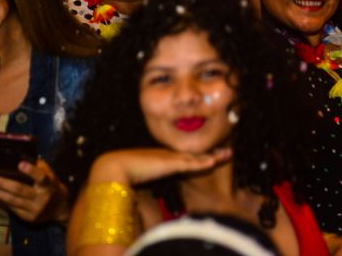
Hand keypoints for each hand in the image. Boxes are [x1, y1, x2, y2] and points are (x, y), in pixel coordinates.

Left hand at [0, 158, 68, 223]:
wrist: (60, 207)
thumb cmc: (51, 185)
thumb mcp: (50, 174)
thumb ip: (38, 166)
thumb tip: (20, 156)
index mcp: (49, 185)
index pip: (41, 177)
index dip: (31, 171)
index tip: (20, 164)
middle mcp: (42, 198)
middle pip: (20, 190)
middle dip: (3, 183)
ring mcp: (35, 210)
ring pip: (13, 201)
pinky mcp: (28, 218)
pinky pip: (12, 208)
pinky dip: (0, 201)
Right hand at [89, 147, 232, 186]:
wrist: (114, 167)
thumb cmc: (124, 174)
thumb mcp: (142, 177)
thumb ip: (149, 180)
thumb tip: (151, 190)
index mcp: (163, 158)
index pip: (186, 158)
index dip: (200, 157)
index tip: (211, 156)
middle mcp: (169, 155)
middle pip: (195, 155)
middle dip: (212, 153)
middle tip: (226, 152)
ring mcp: (170, 158)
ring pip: (196, 157)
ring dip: (213, 156)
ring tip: (227, 154)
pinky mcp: (169, 163)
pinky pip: (190, 163)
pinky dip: (202, 163)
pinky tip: (213, 162)